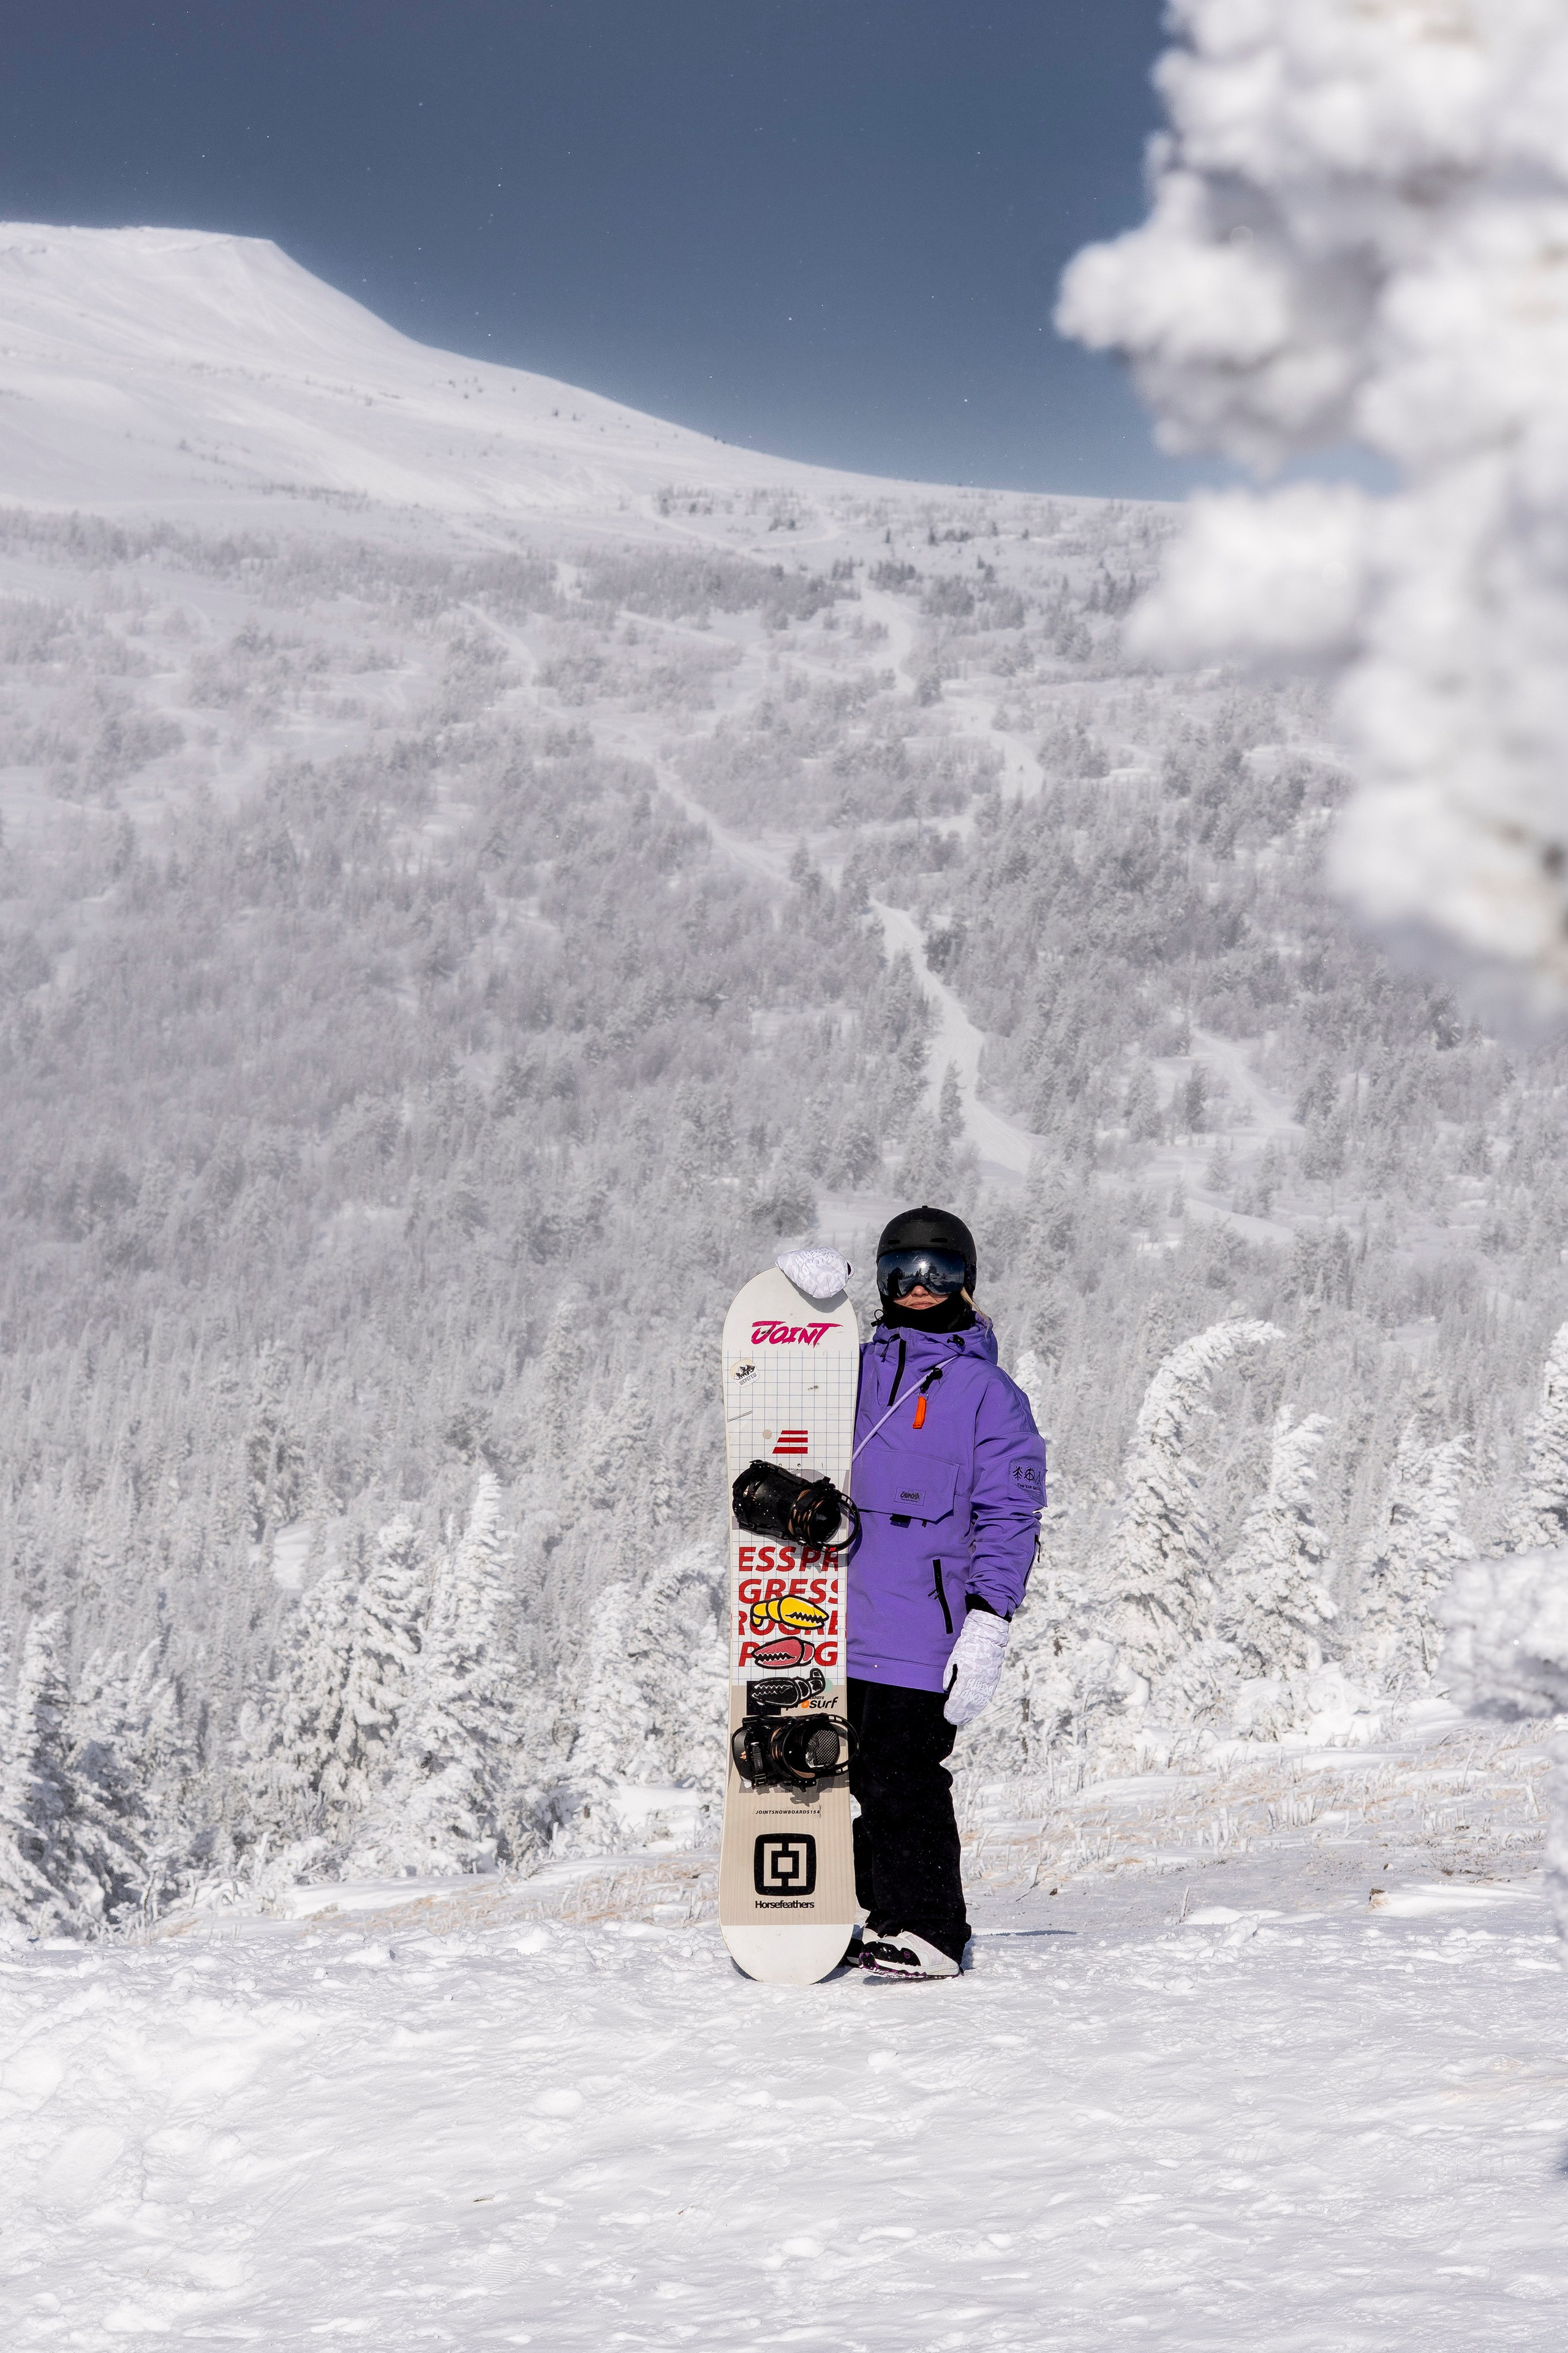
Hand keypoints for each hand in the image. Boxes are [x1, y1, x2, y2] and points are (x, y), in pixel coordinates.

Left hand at [942, 1608, 1009, 1726]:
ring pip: (978, 1702)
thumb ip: (950, 1675)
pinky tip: (974, 1710)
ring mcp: (988, 1682)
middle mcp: (979, 1681)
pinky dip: (979, 1705)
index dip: (952, 1709)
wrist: (988, 1635)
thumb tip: (947, 1689)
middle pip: (968, 1704)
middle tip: (952, 1720)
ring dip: (970, 1712)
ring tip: (962, 1719)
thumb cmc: (968, 1645)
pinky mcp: (993, 1680)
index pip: (958, 1698)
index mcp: (967, 1675)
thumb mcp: (954, 1658)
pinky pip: (986, 1696)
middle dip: (959, 1714)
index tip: (946, 1714)